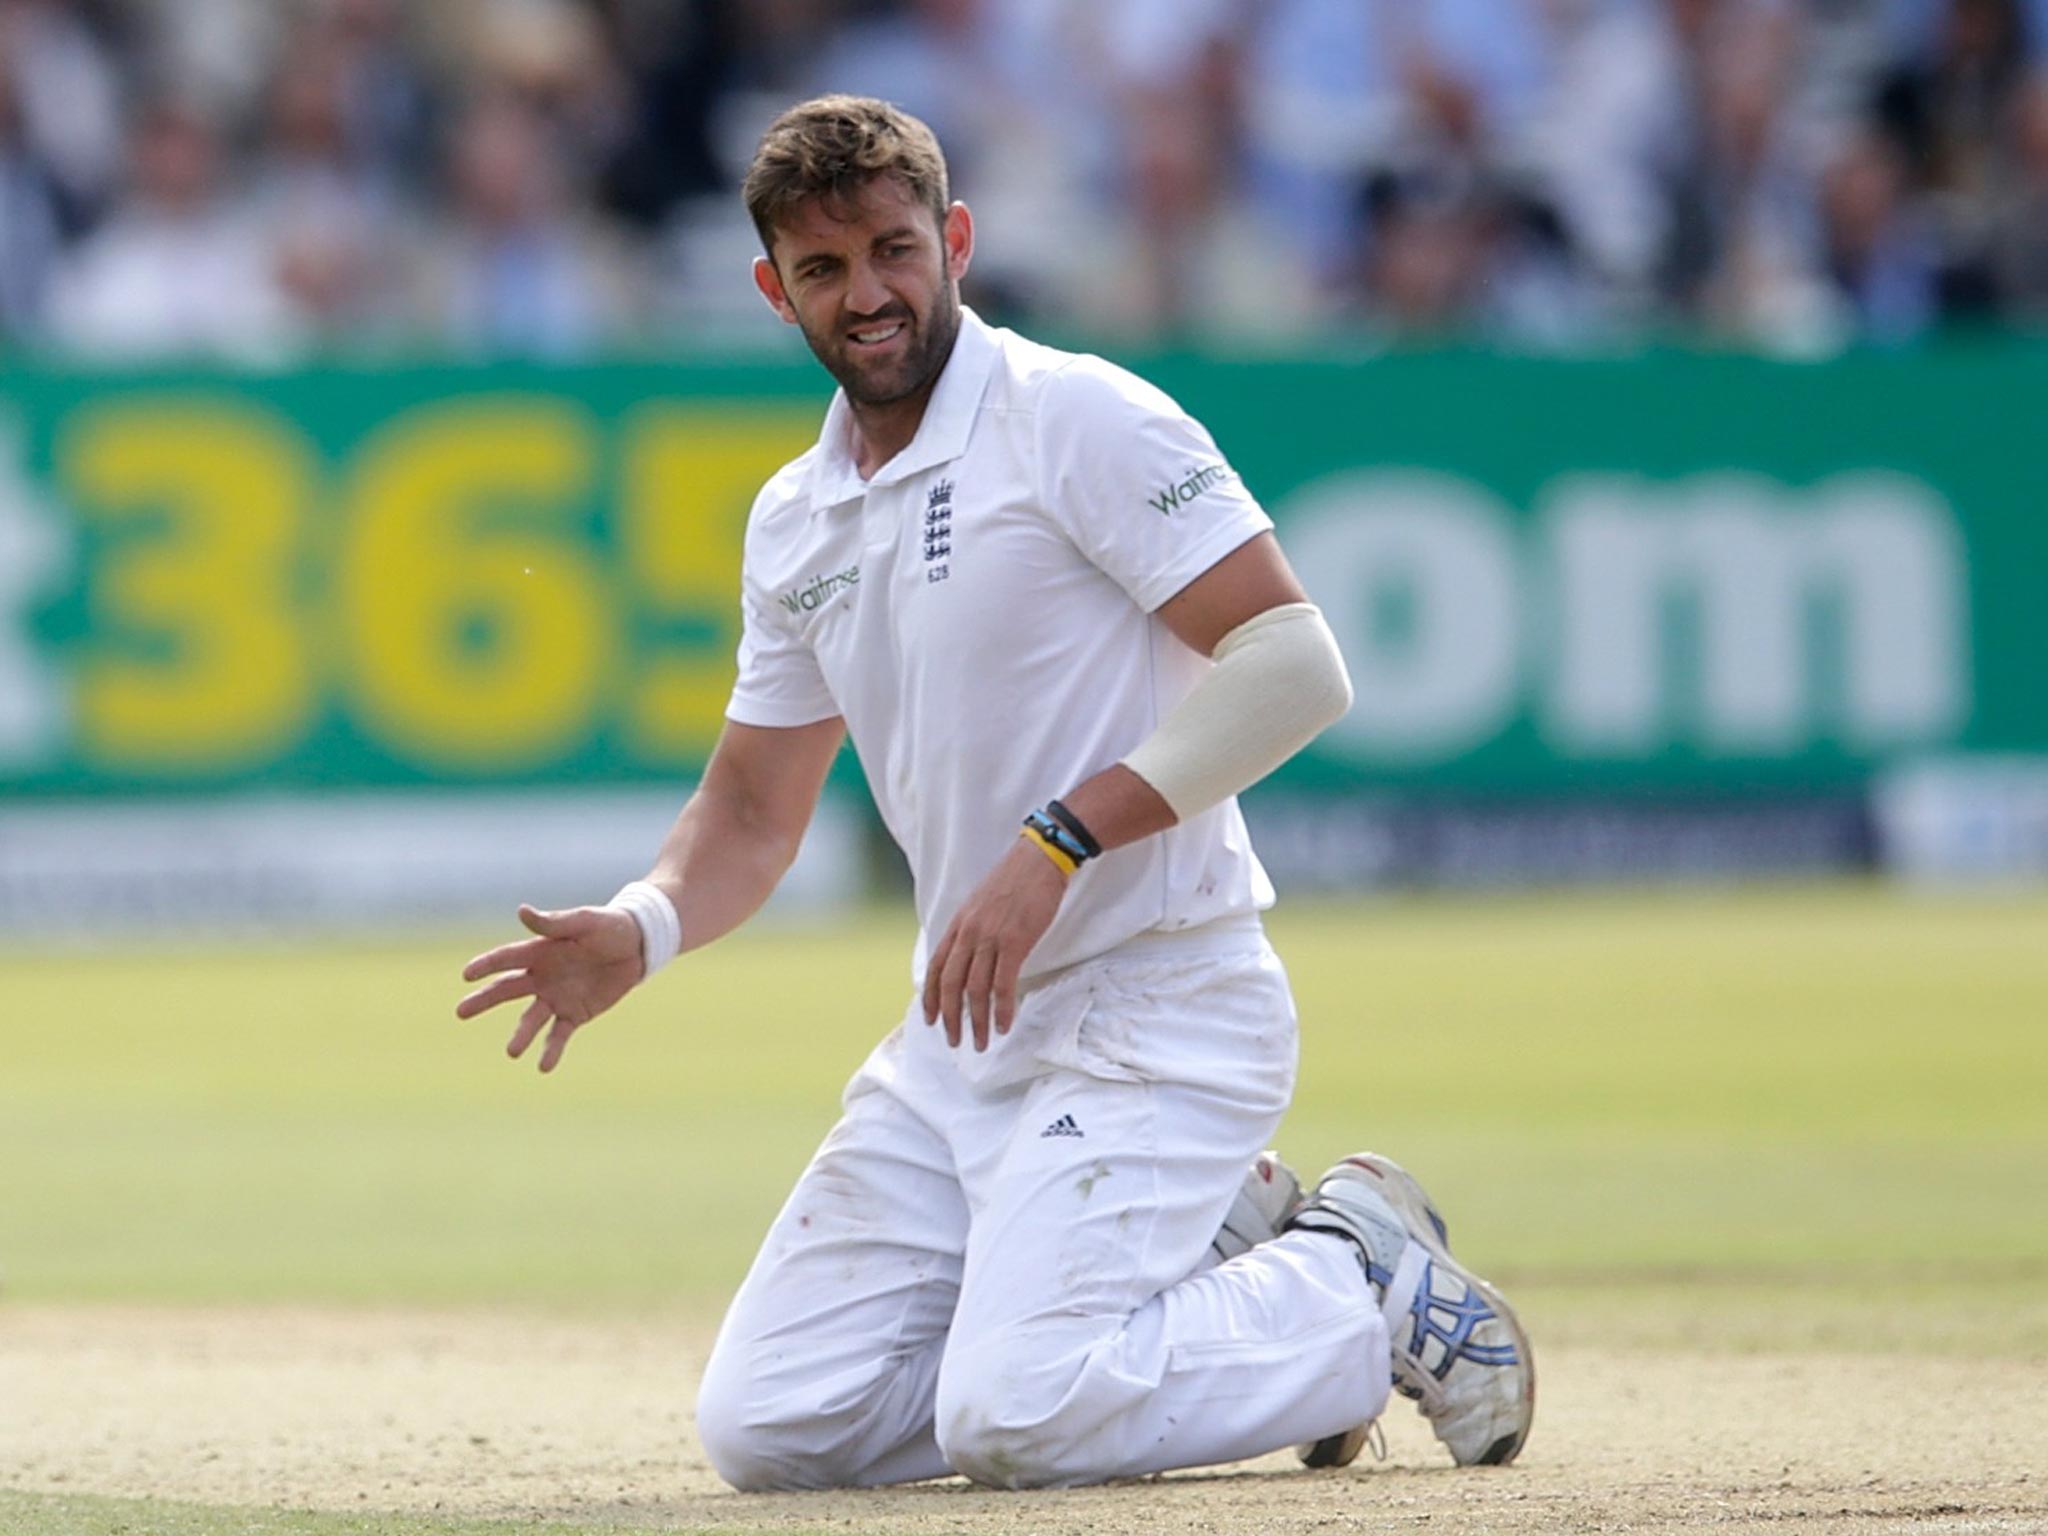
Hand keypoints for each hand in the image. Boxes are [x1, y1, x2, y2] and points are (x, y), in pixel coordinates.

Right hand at [456, 904, 643, 1071]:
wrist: (637, 948)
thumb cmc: (608, 927)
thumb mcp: (584, 921)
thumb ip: (554, 922)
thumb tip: (521, 911)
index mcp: (539, 951)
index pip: (506, 959)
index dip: (486, 966)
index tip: (466, 975)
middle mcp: (541, 976)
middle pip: (506, 990)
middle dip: (484, 1001)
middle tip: (460, 1012)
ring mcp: (556, 997)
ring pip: (531, 1019)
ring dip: (521, 1035)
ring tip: (512, 1052)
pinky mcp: (574, 1014)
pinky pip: (559, 1034)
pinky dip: (551, 1050)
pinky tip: (543, 1066)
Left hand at [922, 837, 1068, 1051]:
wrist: (1039, 859)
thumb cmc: (1015, 880)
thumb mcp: (981, 903)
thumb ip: (972, 929)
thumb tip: (970, 956)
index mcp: (958, 924)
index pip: (937, 967)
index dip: (931, 997)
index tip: (931, 1020)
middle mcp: (968, 933)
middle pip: (951, 985)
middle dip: (951, 1018)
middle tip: (955, 1041)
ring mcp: (990, 938)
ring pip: (975, 990)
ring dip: (977, 1021)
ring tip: (981, 1042)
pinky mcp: (1015, 942)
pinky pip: (1003, 984)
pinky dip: (1002, 1009)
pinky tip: (1004, 1025)